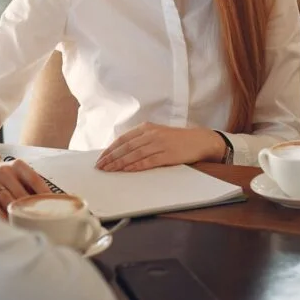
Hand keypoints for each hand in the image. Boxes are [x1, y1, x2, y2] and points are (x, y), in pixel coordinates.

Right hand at [0, 144, 52, 217]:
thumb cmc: (6, 176)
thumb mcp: (19, 173)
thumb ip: (33, 185)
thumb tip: (55, 201)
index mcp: (17, 165)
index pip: (34, 180)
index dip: (44, 194)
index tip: (54, 206)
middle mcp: (3, 171)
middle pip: (21, 193)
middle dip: (31, 208)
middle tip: (43, 221)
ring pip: (6, 200)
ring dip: (17, 214)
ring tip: (28, 226)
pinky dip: (0, 215)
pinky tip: (8, 223)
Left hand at [95, 123, 224, 172]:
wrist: (199, 140)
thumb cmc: (176, 139)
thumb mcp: (156, 134)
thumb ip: (140, 140)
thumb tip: (121, 152)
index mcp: (146, 128)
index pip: (123, 139)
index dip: (110, 149)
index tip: (101, 158)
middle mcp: (151, 134)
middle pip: (126, 147)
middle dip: (111, 158)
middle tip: (100, 166)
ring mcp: (159, 144)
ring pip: (134, 154)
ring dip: (120, 163)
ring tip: (109, 170)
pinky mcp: (167, 155)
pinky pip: (147, 161)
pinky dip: (135, 166)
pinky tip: (126, 171)